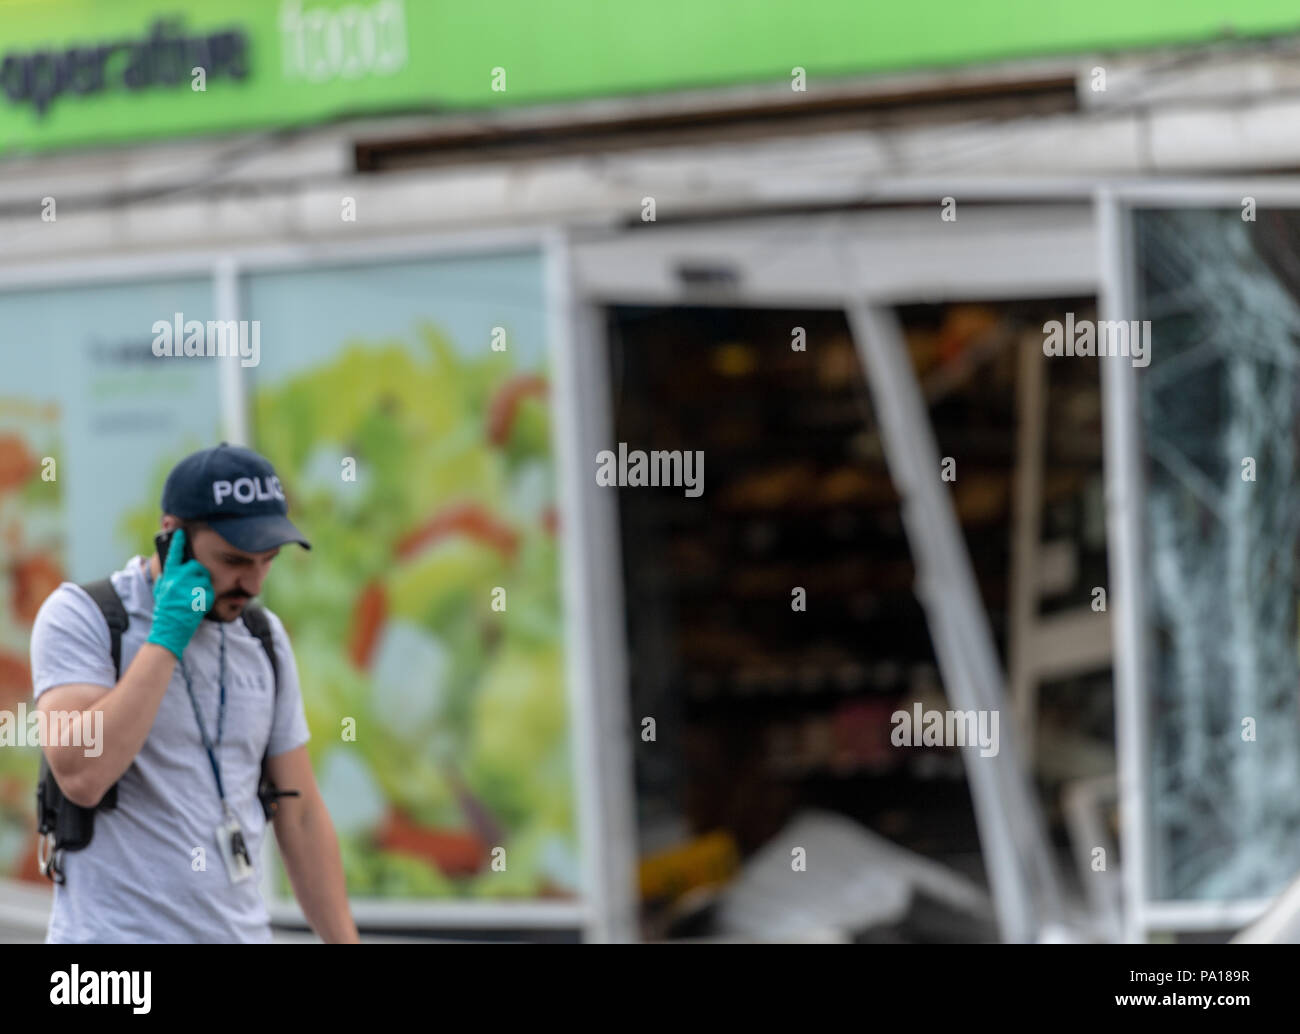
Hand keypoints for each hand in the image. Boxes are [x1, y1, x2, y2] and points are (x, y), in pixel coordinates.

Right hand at [145, 529, 212, 659]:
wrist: (169, 629)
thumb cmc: (166, 609)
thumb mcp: (162, 590)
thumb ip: (168, 576)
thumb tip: (176, 564)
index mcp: (168, 576)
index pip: (173, 555)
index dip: (177, 542)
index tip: (181, 532)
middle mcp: (178, 579)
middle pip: (196, 566)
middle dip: (198, 573)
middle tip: (194, 583)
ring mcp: (190, 588)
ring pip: (205, 578)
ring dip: (203, 585)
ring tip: (193, 596)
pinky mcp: (201, 597)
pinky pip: (210, 590)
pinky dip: (207, 596)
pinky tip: (197, 604)